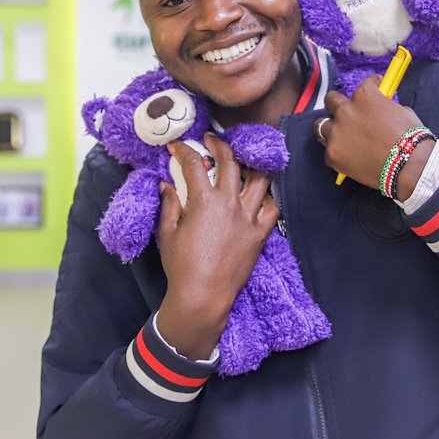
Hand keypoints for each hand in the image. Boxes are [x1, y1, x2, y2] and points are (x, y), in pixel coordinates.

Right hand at [154, 134, 277, 359]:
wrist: (203, 296)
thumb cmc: (181, 267)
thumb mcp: (166, 233)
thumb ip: (168, 205)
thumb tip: (166, 185)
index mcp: (203, 202)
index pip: (194, 164)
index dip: (183, 150)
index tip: (176, 147)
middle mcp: (230, 204)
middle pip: (230, 162)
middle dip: (219, 145)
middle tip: (212, 142)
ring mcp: (249, 218)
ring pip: (259, 179)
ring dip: (250, 167)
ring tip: (242, 164)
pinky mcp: (260, 234)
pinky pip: (272, 208)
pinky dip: (267, 198)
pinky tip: (258, 196)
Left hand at [316, 75, 434, 200]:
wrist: (408, 166)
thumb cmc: (410, 138)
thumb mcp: (402, 111)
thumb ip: (386, 106)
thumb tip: (383, 108)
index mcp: (364, 96)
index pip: (365, 83)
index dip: (372, 85)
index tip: (376, 89)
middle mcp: (345, 111)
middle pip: (331, 100)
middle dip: (339, 104)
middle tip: (347, 112)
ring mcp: (336, 133)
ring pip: (321, 125)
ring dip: (331, 128)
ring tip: (341, 135)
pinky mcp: (332, 154)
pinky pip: (329, 149)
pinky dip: (337, 151)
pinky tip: (349, 155)